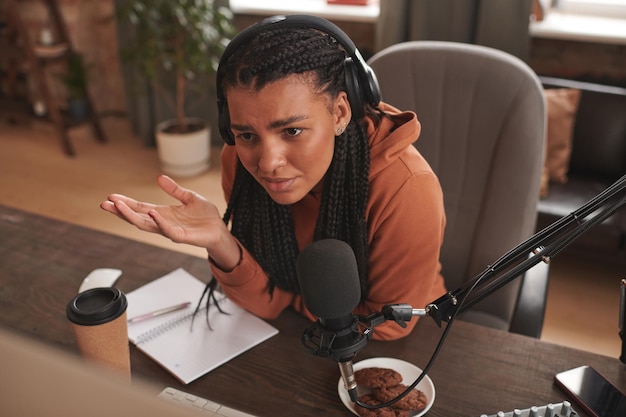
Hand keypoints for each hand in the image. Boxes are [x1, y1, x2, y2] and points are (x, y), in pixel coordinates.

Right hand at [100, 175, 226, 249]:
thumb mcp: (189, 197)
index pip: (140, 208)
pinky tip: (151, 213)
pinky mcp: (181, 236)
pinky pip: (167, 230)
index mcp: (164, 213)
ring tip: (119, 207)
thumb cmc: (205, 217)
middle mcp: (163, 222)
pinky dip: (159, 222)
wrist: (220, 230)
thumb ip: (175, 190)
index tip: (111, 197)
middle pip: (137, 217)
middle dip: (120, 211)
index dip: (126, 203)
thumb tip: (160, 178)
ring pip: (146, 225)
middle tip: (105, 203)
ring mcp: (171, 230)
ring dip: (132, 216)